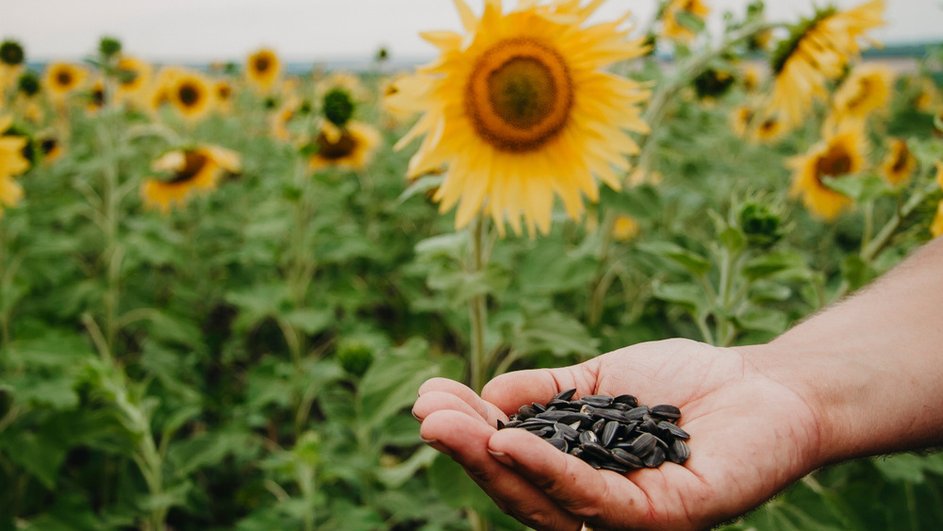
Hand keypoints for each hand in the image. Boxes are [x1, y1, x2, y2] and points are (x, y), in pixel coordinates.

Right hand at [412, 339, 824, 529]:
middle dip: (468, 451)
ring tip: (449, 424)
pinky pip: (596, 501)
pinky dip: (549, 472)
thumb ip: (546, 392)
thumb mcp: (598, 383)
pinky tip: (513, 441)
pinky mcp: (666, 520)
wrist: (769, 384)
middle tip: (425, 412)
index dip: (470, 435)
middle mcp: (599, 507)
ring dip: (493, 462)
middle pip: (520, 490)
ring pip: (547, 502)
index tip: (430, 396)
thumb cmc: (684, 384)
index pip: (513, 465)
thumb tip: (487, 395)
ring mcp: (632, 519)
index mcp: (579, 477)